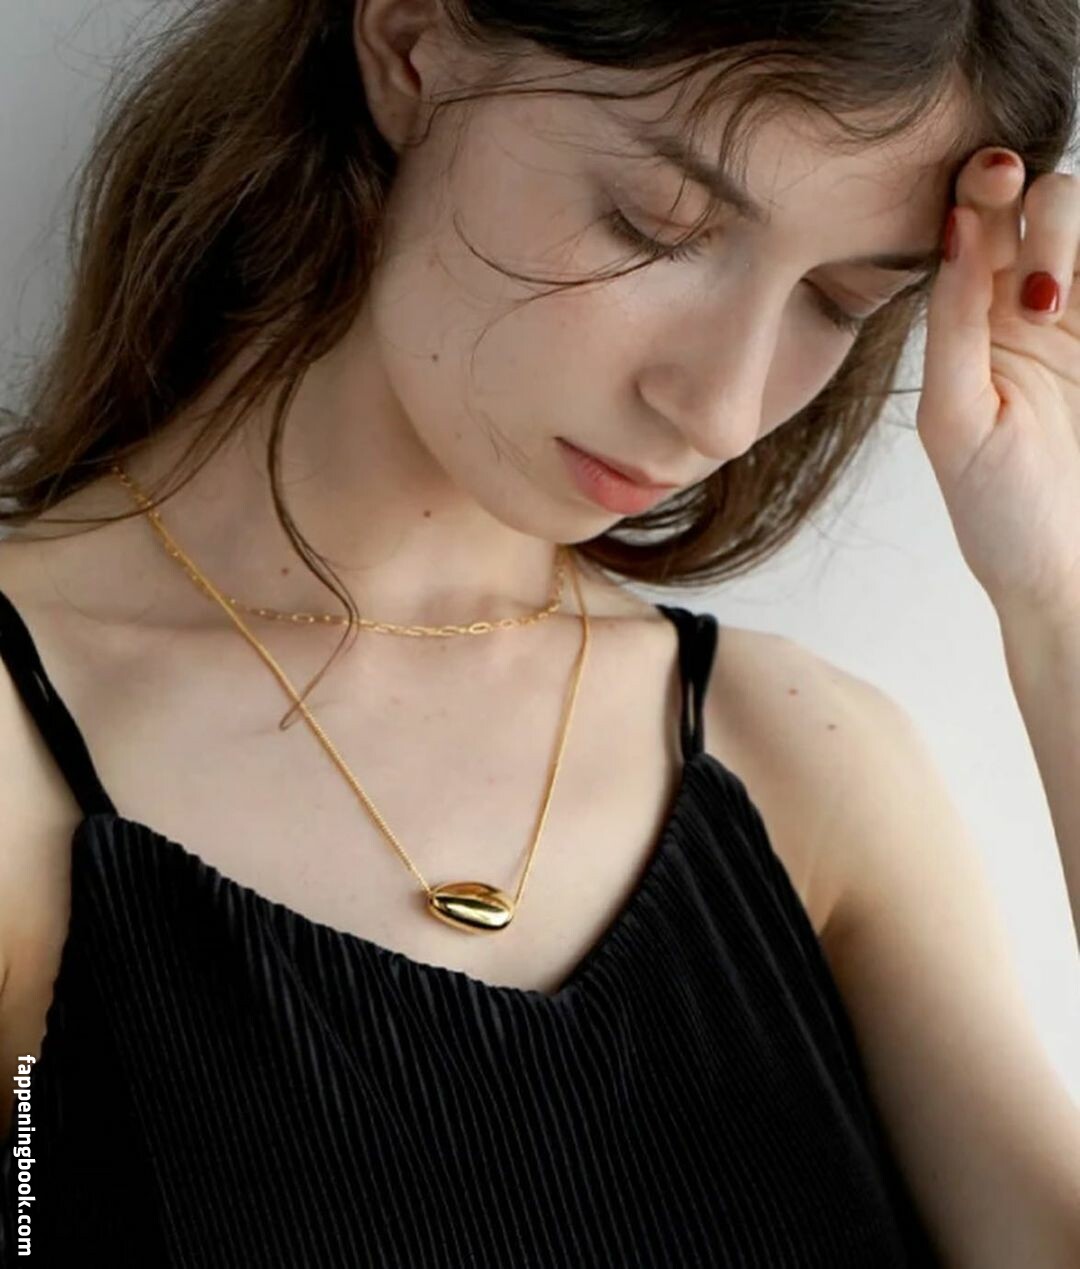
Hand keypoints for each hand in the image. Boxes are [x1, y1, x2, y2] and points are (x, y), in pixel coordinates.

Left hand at [917, 148, 1079, 627]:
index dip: (982, 186)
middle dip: (1044, 214)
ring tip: (1056, 310)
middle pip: (1044, 204)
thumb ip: (954, 320)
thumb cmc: (995, 509)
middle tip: (1041, 292)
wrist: (1065, 573)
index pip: (973, 222)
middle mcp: (1024, 309)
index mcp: (967, 322)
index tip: (992, 180)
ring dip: (1074, 239)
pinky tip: (1075, 302)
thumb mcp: (956, 416)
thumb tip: (955, 224)